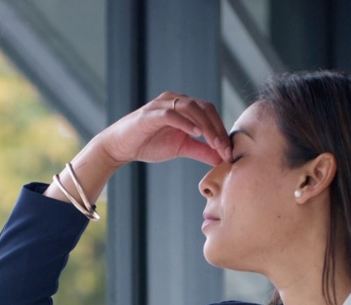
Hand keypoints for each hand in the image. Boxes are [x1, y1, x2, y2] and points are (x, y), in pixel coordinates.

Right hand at [92, 92, 230, 166]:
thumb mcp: (182, 148)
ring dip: (206, 126)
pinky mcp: (150, 114)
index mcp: (184, 106)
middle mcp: (175, 100)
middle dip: (217, 129)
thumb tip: (222, 158)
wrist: (121, 147)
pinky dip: (186, 122)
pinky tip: (195, 133)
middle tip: (225, 149)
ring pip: (191, 108)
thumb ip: (202, 150)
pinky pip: (172, 114)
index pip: (209, 112)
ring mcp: (162, 104)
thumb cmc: (149, 144)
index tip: (229, 151)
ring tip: (214, 143)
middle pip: (204, 108)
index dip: (222, 130)